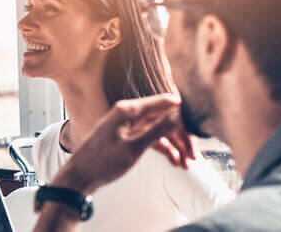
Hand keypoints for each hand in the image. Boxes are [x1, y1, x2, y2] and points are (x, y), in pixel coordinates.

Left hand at [51, 94, 195, 194]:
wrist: (80, 177)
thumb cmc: (102, 162)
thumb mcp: (134, 148)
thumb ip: (157, 130)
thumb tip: (179, 114)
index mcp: (127, 110)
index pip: (164, 102)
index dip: (183, 113)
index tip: (200, 126)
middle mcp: (128, 114)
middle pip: (164, 118)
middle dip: (181, 136)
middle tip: (194, 156)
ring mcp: (128, 126)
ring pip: (159, 131)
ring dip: (175, 146)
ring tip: (187, 165)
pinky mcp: (128, 137)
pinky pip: (151, 139)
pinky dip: (164, 150)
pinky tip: (175, 163)